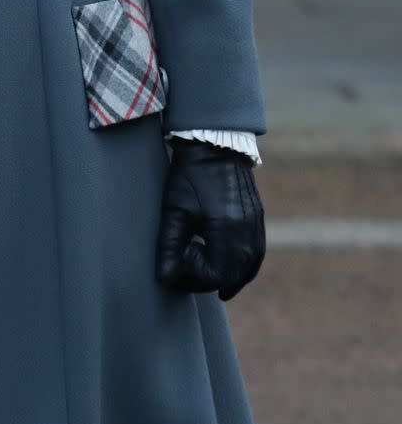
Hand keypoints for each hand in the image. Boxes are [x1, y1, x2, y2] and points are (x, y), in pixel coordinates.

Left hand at [155, 138, 265, 300]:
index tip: (178, 261)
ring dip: (226, 278)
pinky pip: (255, 255)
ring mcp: (256, 226)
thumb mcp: (175, 209)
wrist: (214, 143)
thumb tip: (165, 279)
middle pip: (232, 276)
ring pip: (247, 269)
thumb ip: (169, 246)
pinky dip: (242, 267)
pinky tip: (227, 270)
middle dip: (207, 280)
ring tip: (204, 279)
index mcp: (227, 230)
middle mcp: (247, 233)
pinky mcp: (258, 219)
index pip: (215, 275)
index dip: (193, 277)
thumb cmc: (190, 175)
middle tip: (184, 273)